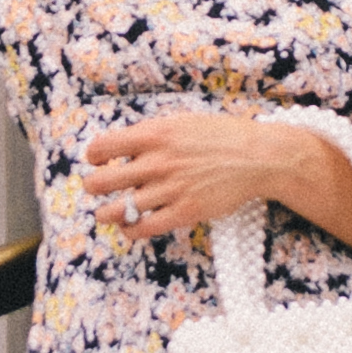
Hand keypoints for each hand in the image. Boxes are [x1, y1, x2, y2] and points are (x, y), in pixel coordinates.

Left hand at [83, 107, 306, 245]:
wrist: (258, 157)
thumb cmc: (222, 136)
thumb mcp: (182, 122)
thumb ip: (153, 134)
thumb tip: (125, 147)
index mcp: (155, 134)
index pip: (103, 147)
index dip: (94, 156)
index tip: (96, 161)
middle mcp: (158, 162)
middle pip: (103, 181)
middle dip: (93, 187)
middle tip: (95, 189)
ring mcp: (171, 189)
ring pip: (119, 209)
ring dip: (105, 213)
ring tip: (104, 213)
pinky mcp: (185, 212)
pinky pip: (145, 228)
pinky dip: (131, 231)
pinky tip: (130, 228)